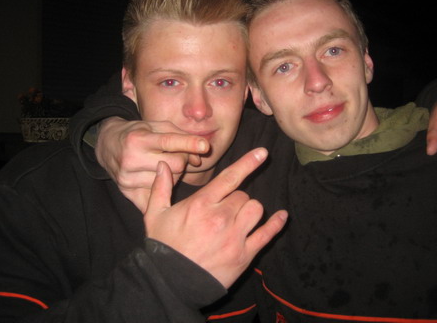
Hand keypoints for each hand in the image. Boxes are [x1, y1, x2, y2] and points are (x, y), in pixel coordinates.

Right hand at [96, 117, 209, 210]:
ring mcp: (128, 178)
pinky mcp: (127, 192)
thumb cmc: (138, 133)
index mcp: (137, 139)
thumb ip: (179, 137)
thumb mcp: (156, 126)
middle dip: (183, 160)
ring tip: (165, 164)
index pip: (169, 142)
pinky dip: (164, 188)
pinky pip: (158, 196)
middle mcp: (130, 159)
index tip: (205, 146)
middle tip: (179, 155)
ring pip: (169, 182)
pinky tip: (161, 180)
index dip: (189, 143)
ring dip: (174, 174)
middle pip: (175, 166)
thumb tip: (199, 157)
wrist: (107, 145)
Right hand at [144, 148, 287, 288]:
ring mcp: (234, 236)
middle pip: (243, 196)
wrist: (169, 283)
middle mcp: (221, 217)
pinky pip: (267, 234)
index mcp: (201, 204)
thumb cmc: (163, 247)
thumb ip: (160, 187)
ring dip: (250, 210)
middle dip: (236, 199)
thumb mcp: (154, 215)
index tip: (263, 152)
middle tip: (223, 211)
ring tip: (238, 218)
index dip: (248, 163)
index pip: (230, 178)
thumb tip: (164, 164)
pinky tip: (282, 216)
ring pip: (256, 209)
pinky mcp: (244, 255)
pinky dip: (276, 224)